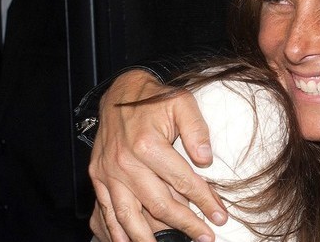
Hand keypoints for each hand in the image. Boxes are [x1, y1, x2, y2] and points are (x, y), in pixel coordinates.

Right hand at [88, 69, 226, 241]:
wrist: (120, 92)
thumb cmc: (154, 98)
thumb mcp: (182, 101)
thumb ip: (196, 128)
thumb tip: (206, 158)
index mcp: (148, 144)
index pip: (183, 181)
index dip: (204, 201)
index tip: (220, 216)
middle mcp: (125, 162)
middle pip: (159, 203)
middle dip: (185, 224)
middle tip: (206, 237)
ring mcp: (109, 172)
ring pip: (130, 214)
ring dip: (149, 237)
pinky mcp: (98, 176)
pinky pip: (107, 209)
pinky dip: (117, 230)